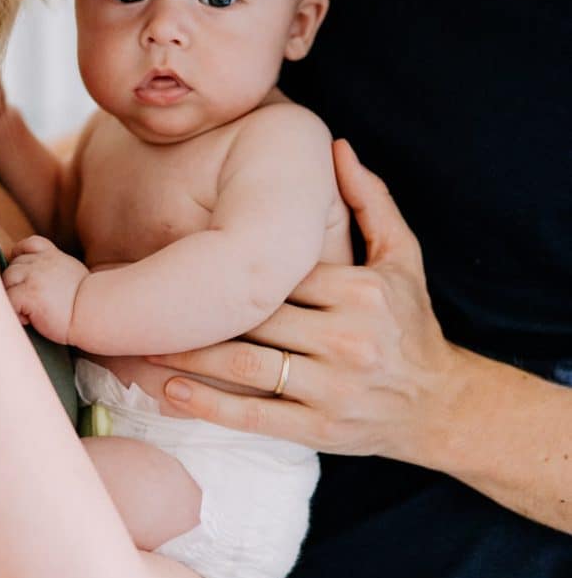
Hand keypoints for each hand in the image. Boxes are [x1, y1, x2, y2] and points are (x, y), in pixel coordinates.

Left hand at [3, 235, 88, 344]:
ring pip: (6, 279)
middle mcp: (42, 262)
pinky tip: (29, 320)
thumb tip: (40, 280)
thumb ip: (55, 269)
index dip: (20, 257)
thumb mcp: (72, 274)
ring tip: (28, 311)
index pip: (28, 245)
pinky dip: (14, 311)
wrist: (95, 312)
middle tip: (30, 303)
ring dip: (12, 296)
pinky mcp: (29, 293)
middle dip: (16, 284)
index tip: (24, 275)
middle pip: (13, 266)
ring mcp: (34, 276)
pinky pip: (8, 298)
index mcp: (53, 256)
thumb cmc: (86, 302)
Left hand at [148, 140, 462, 465]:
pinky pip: (255, 415)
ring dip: (186, 354)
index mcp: (360, 291)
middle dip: (194, 307)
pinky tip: (169, 390)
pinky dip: (209, 405)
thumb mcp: (402, 255)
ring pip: (245, 366)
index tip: (177, 251)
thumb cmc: (413, 321)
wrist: (441, 404)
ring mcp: (331, 389)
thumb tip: (337, 147)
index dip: (225, 260)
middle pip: (253, 317)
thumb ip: (371, 200)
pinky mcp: (319, 430)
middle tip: (138, 296)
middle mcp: (346, 339)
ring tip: (137, 342)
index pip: (280, 270)